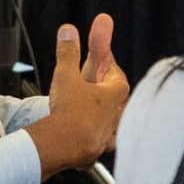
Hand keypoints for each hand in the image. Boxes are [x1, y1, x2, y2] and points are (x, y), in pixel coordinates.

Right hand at [25, 17, 129, 177]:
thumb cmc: (69, 111)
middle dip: (108, 97)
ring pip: (113, 126)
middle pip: (119, 103)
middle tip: (98, 91)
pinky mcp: (98, 151)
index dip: (110, 72)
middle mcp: (116, 116)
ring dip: (105, 121)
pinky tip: (89, 143)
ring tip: (94, 119)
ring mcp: (108, 135)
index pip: (119, 79)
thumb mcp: (66, 75)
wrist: (65, 146)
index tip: (104, 68)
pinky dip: (95, 142)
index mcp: (113, 94)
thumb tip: (69, 31)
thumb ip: (69, 52)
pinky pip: (101, 145)